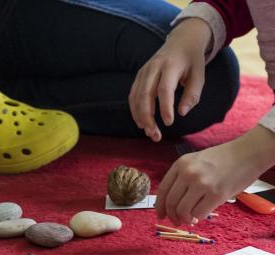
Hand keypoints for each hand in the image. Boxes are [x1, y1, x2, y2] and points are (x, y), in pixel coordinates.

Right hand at [129, 18, 211, 141]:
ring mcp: (144, 71)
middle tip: (154, 135)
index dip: (165, 107)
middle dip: (148, 117)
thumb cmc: (192, 61)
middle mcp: (154, 67)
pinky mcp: (139, 76)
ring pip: (136, 97)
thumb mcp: (199, 75)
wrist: (181, 41)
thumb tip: (182, 113)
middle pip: (145, 95)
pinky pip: (133, 95)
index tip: (169, 123)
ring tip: (149, 132)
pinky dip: (135, 110)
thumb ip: (192, 94)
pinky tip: (141, 122)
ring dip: (140, 117)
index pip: (164, 89)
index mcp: (171, 65)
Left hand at [155, 125, 274, 224]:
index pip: (163, 189)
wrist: (246, 153)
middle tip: (176, 221)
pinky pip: (199, 213)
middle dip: (172, 216)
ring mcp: (201, 183)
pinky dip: (197, 218)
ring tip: (190, 219)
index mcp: (181, 164)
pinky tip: (200, 216)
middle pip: (171, 202)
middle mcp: (188, 173)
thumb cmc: (221, 159)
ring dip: (184, 219)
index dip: (160, 205)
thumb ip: (183, 178)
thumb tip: (174, 205)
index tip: (160, 215)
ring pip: (183, 210)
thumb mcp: (195, 161)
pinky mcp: (216, 194)